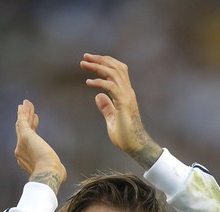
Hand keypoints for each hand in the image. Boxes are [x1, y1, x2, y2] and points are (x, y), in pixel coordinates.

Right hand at [14, 99, 66, 192]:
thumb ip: (56, 169)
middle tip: (27, 110)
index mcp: (26, 159)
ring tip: (26, 104)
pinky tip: (24, 105)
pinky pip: (23, 121)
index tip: (36, 120)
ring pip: (22, 125)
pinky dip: (23, 113)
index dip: (32, 129)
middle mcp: (21, 150)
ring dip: (24, 113)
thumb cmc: (53, 175)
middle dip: (26, 119)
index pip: (29, 140)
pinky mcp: (25, 136)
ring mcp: (21, 143)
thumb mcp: (55, 171)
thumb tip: (62, 173)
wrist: (48, 173)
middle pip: (22, 131)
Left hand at [80, 53, 161, 168]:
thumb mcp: (111, 119)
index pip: (116, 71)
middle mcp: (128, 91)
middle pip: (115, 67)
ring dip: (98, 67)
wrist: (135, 145)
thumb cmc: (125, 135)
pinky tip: (88, 83)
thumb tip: (98, 97)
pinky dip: (99, 82)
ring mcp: (127, 96)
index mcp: (125, 94)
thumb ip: (106, 107)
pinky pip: (111, 87)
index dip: (104, 64)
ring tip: (84, 64)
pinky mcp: (124, 103)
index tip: (90, 61)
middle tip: (85, 57)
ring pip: (113, 73)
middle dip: (100, 60)